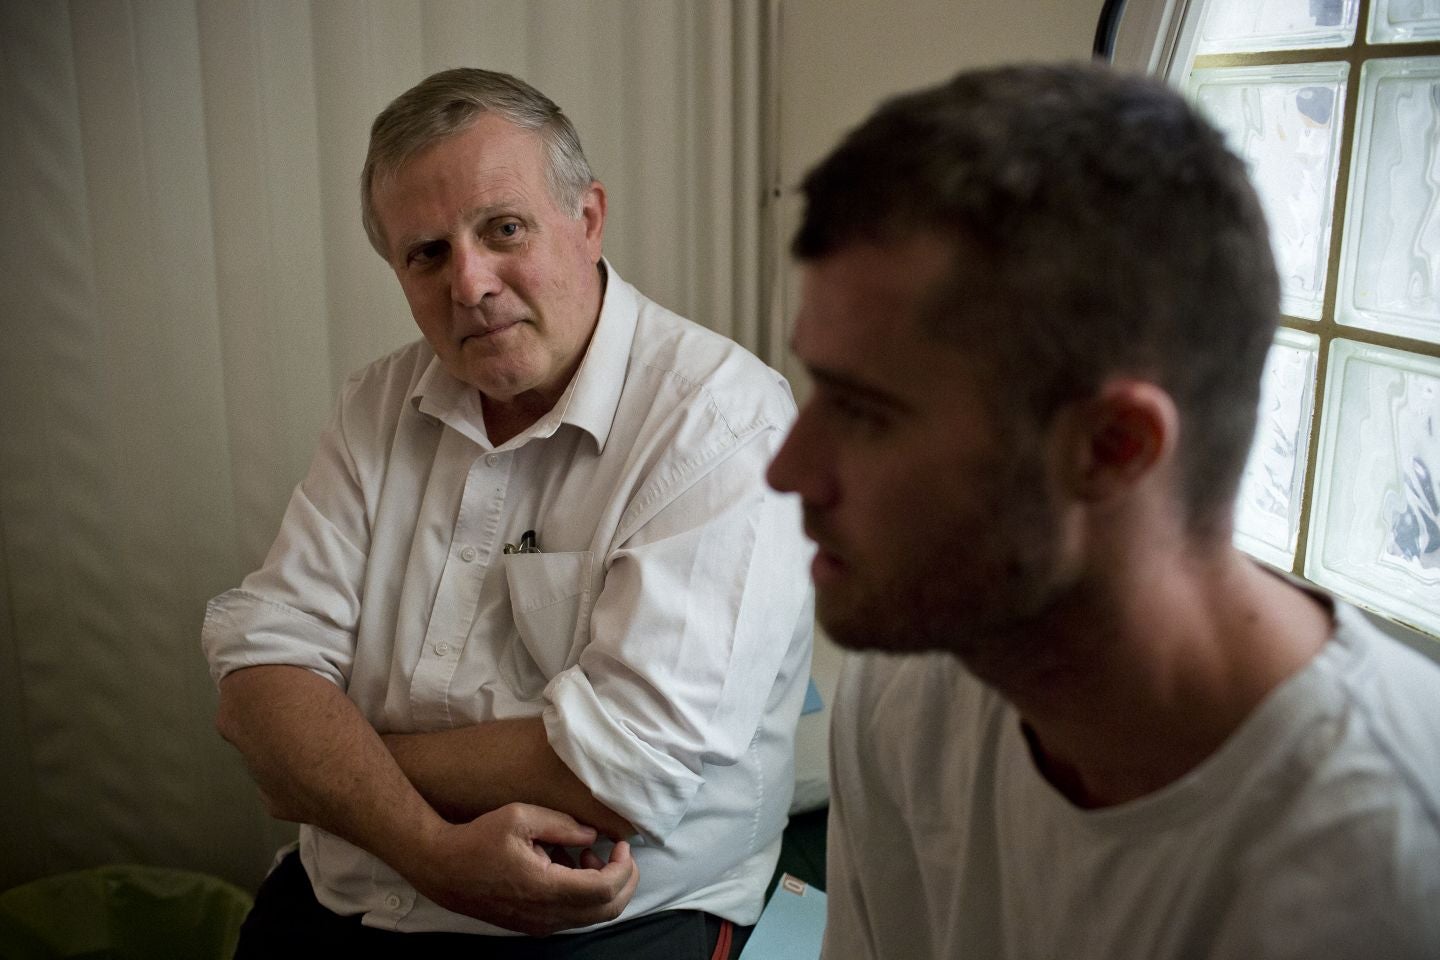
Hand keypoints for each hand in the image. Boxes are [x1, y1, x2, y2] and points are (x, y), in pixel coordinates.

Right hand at [406, 802, 638, 935]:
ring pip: (591, 916)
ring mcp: (539, 924)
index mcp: (545, 888)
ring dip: (602, 886)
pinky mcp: (532, 924)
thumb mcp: (519, 817)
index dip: (623, 867)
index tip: (621, 843)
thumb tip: (592, 836)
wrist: (442, 869)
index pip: (605, 890)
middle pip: (607, 910)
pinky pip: (572, 915)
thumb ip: (562, 825)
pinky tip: (567, 866)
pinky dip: (583, 893)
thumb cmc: (478, 840)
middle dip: (624, 881)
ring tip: (586, 854)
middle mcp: (546, 915)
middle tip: (619, 852)